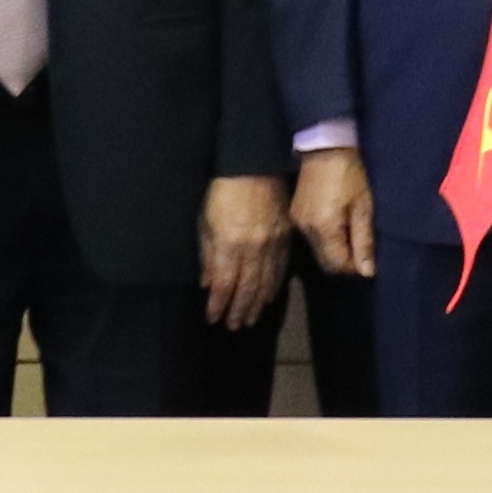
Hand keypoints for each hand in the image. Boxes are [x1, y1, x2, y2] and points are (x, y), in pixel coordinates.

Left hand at [200, 176, 292, 328]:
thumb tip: (208, 283)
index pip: (224, 284)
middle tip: (234, 327)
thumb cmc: (223, 191)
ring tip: (250, 320)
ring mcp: (272, 244)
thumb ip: (207, 254)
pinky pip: (280, 269)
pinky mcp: (286, 238)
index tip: (213, 319)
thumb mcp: (206, 221)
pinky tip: (268, 298)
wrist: (255, 165)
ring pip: (265, 282)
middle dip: (239, 310)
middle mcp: (252, 249)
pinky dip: (274, 287)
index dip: (218, 305)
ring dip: (256, 305)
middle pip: (246, 288)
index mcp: (229, 244)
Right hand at [293, 149, 376, 280]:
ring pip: (317, 252)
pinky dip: (325, 240)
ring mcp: (298, 222)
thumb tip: (367, 272)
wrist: (324, 146)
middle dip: (345, 262)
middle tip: (362, 249)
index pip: (338, 265)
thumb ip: (364, 240)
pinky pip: (311, 238)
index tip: (369, 259)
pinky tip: (337, 227)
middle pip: (325, 262)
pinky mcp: (295, 214)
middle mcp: (306, 230)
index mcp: (324, 228)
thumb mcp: (364, 206)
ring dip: (335, 251)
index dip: (356, 268)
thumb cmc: (350, 173)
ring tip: (351, 236)